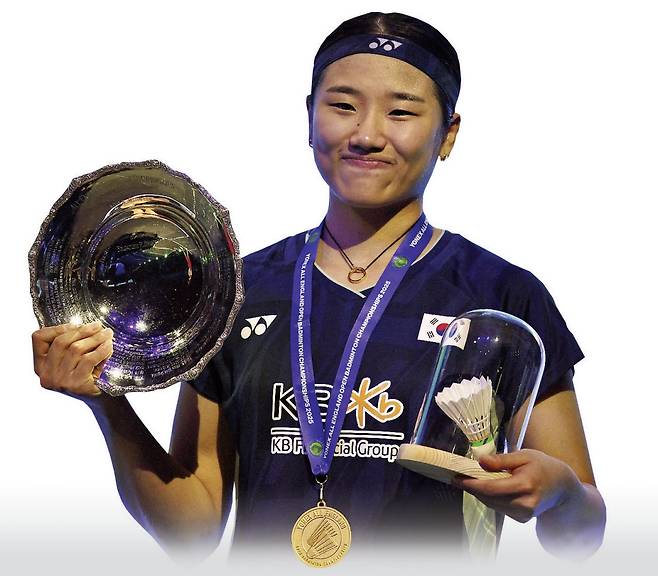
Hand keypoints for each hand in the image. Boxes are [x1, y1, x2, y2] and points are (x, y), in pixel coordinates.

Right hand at [32, 321, 113, 400]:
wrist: (102, 400)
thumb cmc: (89, 374)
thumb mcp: (74, 359)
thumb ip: (70, 344)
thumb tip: (84, 323)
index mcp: (41, 366)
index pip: (39, 338)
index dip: (58, 327)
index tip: (77, 325)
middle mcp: (46, 374)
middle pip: (61, 341)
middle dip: (82, 330)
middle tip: (98, 326)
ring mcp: (60, 381)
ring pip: (76, 348)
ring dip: (95, 338)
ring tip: (107, 334)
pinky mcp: (76, 384)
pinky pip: (89, 359)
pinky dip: (101, 349)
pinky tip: (109, 346)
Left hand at [452, 449, 582, 522]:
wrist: (562, 487)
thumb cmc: (542, 466)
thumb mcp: (523, 455)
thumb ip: (501, 460)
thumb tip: (480, 462)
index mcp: (525, 485)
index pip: (491, 488)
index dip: (471, 484)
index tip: (456, 477)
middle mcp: (525, 503)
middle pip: (489, 498)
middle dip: (472, 487)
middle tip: (459, 475)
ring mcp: (524, 514)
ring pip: (492, 504)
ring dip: (480, 492)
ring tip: (471, 478)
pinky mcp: (522, 518)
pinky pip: (499, 507)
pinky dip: (491, 497)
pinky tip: (489, 487)